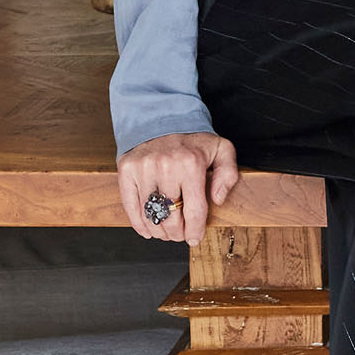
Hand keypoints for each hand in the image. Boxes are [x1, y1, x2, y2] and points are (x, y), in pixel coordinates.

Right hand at [118, 131, 239, 245]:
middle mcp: (166, 167)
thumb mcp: (221, 149)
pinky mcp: (127, 170)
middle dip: (177, 234)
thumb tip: (217, 199)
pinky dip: (139, 224)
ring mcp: (144, 169)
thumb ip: (227, 174)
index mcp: (191, 163)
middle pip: (171, 217)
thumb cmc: (193, 139)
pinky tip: (148, 229)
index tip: (194, 238)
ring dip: (159, 231)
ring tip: (166, 233)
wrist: (162, 116)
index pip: (194, 210)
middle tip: (180, 236)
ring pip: (150, 215)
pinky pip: (131, 206)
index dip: (195, 230)